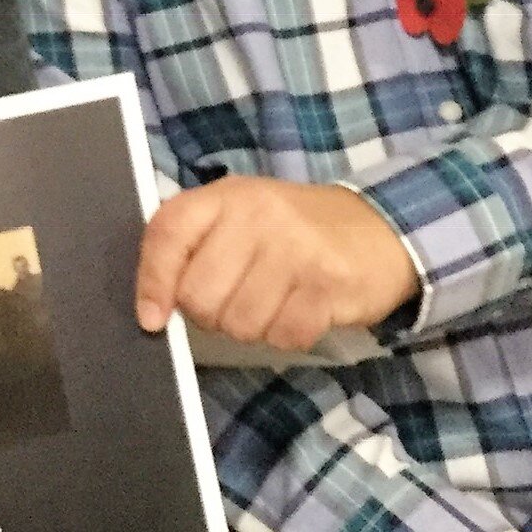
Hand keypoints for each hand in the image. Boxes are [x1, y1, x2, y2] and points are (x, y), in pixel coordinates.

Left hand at [136, 176, 418, 349]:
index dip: (152, 281)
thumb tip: (153, 309)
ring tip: (273, 301)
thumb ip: (194, 249)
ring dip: (251, 327)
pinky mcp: (328, 283)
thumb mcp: (239, 218)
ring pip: (239, 323)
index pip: (168, 234)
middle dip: (211, 315)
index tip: (153, 318)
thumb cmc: (294, 229)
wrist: (380, 227)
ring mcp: (296, 248)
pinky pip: (283, 335)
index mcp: (226, 196)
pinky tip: (299, 310)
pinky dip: (287, 335)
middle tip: (236, 299)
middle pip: (199, 296)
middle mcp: (258, 215)